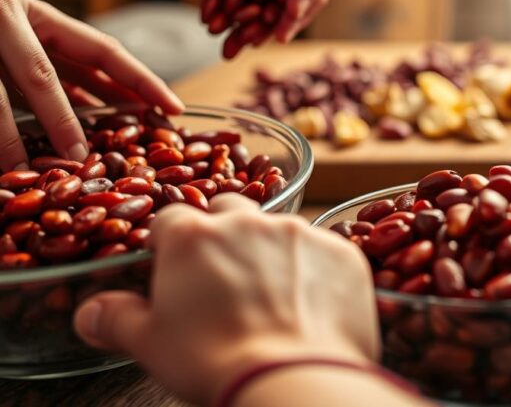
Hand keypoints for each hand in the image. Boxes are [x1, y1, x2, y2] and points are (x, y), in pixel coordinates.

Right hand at [0, 0, 182, 170]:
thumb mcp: (19, 32)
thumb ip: (52, 64)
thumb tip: (96, 105)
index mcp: (34, 13)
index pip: (101, 49)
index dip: (140, 79)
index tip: (173, 108)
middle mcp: (4, 16)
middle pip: (41, 74)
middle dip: (65, 119)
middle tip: (84, 159)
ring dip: (6, 135)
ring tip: (20, 171)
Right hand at [73, 194, 378, 405]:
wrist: (293, 378)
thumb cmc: (213, 361)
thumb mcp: (150, 344)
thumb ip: (117, 319)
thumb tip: (91, 313)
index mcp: (192, 236)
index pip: (172, 220)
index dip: (171, 244)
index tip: (175, 267)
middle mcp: (248, 221)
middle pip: (229, 210)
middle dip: (223, 234)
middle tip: (225, 277)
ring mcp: (300, 232)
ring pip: (280, 229)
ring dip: (273, 251)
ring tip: (273, 296)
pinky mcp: (342, 252)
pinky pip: (324, 251)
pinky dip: (315, 270)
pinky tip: (311, 305)